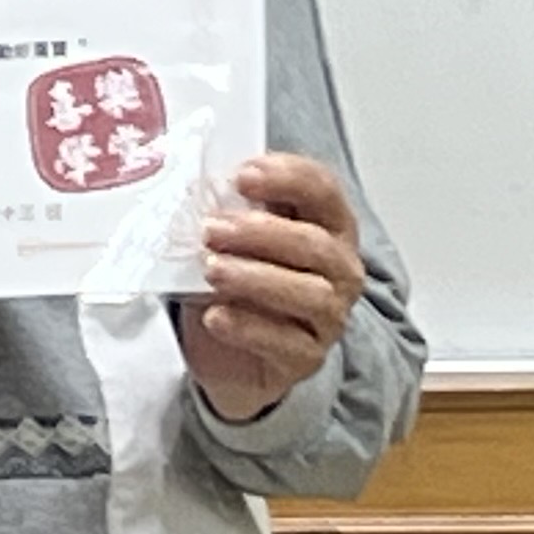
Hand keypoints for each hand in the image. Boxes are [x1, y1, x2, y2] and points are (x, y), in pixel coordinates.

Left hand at [174, 151, 365, 421]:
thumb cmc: (239, 281)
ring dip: (256, 277)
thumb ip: (227, 212)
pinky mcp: (308, 358)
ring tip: (211, 270)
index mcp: (328, 224)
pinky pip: (287, 343)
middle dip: (261, 232)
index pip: (322, 190)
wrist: (233, 353)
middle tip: (210, 230)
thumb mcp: (233, 239)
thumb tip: (192, 188)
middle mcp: (340, 269)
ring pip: (310, 294)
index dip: (287, 178)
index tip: (241, 176)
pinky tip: (215, 316)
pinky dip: (248, 327)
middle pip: (315, 244)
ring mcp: (329, 316)